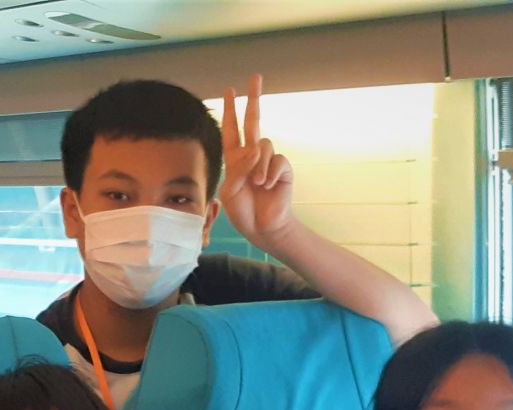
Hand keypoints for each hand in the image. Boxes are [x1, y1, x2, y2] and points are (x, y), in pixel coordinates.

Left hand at [217, 75, 295, 247]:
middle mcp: (252, 155)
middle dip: (254, 98)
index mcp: (235, 158)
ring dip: (258, 165)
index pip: (231, 129)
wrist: (262, 228)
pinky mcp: (283, 169)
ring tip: (258, 185)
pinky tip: (269, 186)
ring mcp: (268, 160)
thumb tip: (256, 148)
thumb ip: (239, 168)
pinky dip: (270, 173)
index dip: (230, 110)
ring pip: (264, 144)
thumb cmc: (243, 211)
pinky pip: (277, 160)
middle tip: (256, 77)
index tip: (229, 90)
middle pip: (253, 120)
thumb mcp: (230, 190)